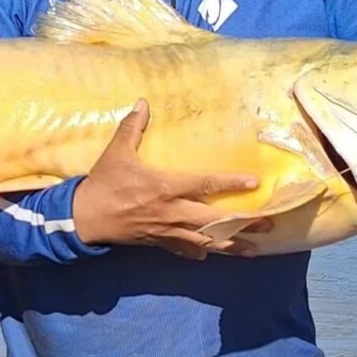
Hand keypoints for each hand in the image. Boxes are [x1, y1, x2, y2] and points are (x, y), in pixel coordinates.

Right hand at [72, 98, 269, 259]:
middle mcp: (173, 212)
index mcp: (166, 187)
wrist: (86, 218)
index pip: (206, 185)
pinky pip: (184, 251)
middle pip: (216, 221)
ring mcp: (167, 231)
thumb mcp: (117, 152)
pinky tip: (211, 255)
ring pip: (206, 242)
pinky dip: (200, 253)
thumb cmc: (104, 183)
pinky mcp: (159, 243)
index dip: (231, 183)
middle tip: (269, 223)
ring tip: (254, 249)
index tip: (254, 183)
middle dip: (244, 223)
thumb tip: (142, 102)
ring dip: (231, 246)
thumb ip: (133, 127)